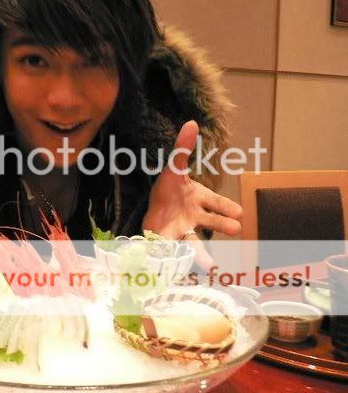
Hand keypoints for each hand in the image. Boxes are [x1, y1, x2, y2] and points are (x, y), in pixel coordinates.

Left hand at [142, 121, 242, 267]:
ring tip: (209, 265)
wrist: (152, 209)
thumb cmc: (168, 190)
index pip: (216, 202)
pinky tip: (176, 270)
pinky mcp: (166, 240)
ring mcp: (181, 230)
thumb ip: (183, 148)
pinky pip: (172, 249)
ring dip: (200, 252)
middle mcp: (194, 217)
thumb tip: (191, 123)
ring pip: (193, 241)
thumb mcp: (173, 168)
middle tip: (237, 230)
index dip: (227, 207)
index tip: (239, 213)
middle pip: (209, 222)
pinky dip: (174, 258)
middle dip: (221, 226)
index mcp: (199, 199)